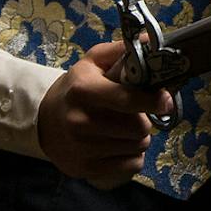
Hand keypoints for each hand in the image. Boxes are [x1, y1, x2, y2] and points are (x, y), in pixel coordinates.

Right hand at [36, 39, 168, 186]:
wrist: (43, 121)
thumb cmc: (76, 88)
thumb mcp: (94, 62)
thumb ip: (122, 51)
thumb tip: (152, 42)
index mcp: (84, 91)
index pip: (128, 100)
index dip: (153, 101)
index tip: (166, 100)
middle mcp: (80, 121)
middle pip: (138, 128)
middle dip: (144, 120)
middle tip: (135, 115)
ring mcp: (82, 149)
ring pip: (137, 147)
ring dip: (138, 138)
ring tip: (124, 129)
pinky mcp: (85, 169)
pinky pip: (130, 166)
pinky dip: (132, 157)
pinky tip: (120, 146)